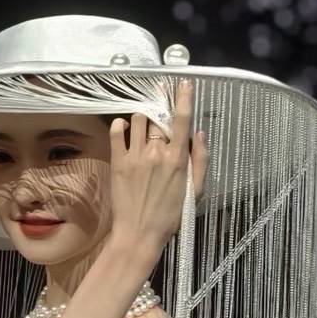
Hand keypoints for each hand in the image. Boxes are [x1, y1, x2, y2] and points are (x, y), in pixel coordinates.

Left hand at [108, 79, 207, 257]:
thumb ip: (200, 161)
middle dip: (160, 114)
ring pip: (137, 120)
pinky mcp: (118, 162)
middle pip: (158, 119)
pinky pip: (116, 132)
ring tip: (143, 128)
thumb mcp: (195, 191)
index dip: (184, 98)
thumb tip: (200, 133)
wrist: (139, 234)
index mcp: (178, 159)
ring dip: (141, 119)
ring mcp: (135, 156)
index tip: (183, 83)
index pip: (182, 120)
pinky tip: (123, 128)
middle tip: (159, 118)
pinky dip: (119, 125)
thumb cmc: (170, 216)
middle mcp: (156, 153)